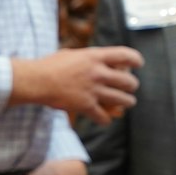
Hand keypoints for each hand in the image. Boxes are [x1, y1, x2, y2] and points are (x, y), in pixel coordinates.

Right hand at [10, 47, 141, 125]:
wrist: (36, 80)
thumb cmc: (49, 66)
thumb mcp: (72, 54)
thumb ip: (88, 58)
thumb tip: (97, 60)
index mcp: (95, 57)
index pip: (125, 55)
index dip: (136, 60)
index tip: (139, 64)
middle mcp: (98, 73)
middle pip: (128, 81)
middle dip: (132, 86)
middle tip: (131, 88)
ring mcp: (93, 90)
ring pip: (122, 100)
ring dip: (127, 102)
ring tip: (128, 103)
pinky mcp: (85, 106)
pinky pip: (103, 117)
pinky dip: (106, 120)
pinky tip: (105, 120)